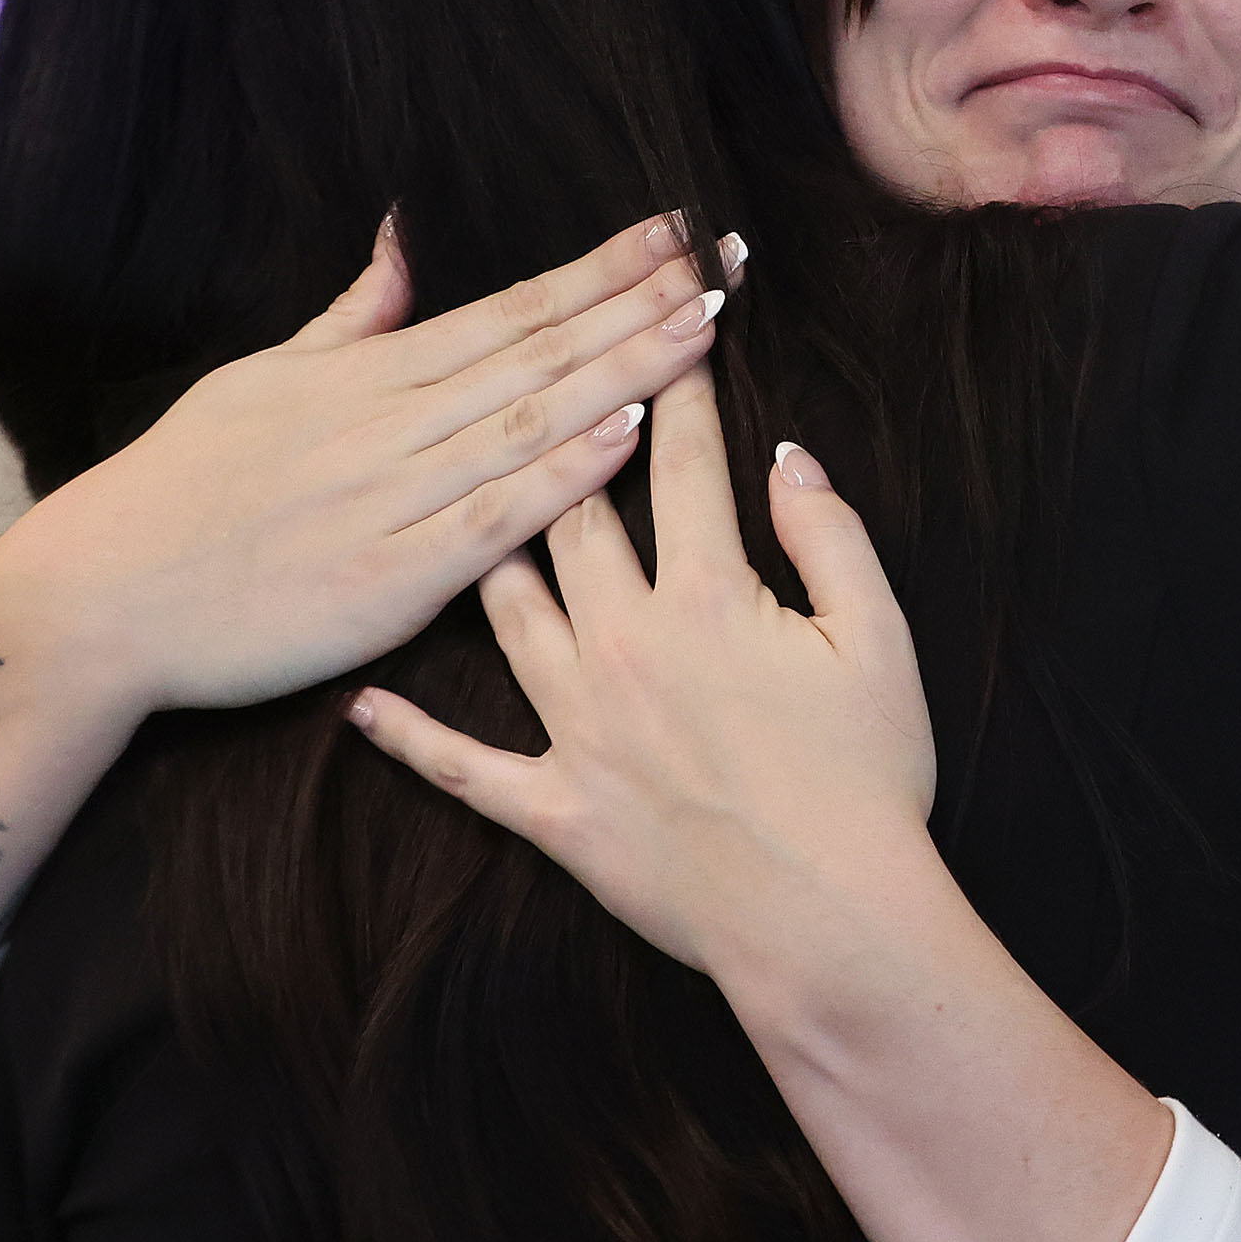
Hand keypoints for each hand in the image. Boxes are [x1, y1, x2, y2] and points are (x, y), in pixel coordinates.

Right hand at [0, 214, 740, 723]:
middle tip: (723, 265)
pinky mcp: (384, 581)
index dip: (597, 272)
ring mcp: (388, 500)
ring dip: (623, 373)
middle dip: (636, 307)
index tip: (671, 234)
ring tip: (703, 332)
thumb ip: (347, 319)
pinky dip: (559, 477)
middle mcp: (387, 425)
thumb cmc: (177, 491)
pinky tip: (626, 439)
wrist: (99, 597)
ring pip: (527, 422)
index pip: (506, 310)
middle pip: (536, 354)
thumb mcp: (256, 381)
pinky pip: (489, 521)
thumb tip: (399, 239)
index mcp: (364, 378)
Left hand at [352, 367, 1171, 1241]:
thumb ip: (831, 538)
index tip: (665, 317)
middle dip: (565, 440)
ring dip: (484, 549)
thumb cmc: (870, 784)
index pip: (684, 464)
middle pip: (571, 514)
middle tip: (548, 386)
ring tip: (456, 499)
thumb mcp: (880, 643)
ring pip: (507, 610)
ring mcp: (578, 726)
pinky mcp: (556, 808)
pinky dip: (409, 738)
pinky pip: (463, 768)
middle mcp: (625, 642)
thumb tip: (788, 458)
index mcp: (710, 595)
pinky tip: (360, 705)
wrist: (829, 924)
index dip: (675, 383)